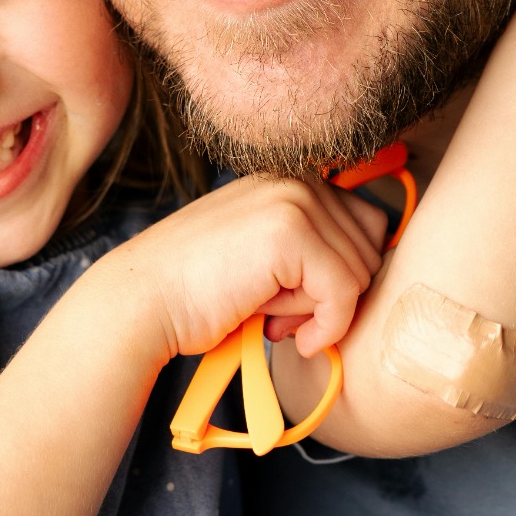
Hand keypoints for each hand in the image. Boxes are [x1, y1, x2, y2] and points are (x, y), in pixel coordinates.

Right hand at [102, 176, 383, 364]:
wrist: (143, 301)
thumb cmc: (200, 291)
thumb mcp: (265, 258)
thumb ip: (314, 250)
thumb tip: (372, 273)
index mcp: (292, 179)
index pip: (366, 223)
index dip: (341, 274)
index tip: (300, 302)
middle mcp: (297, 178)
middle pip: (372, 247)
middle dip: (336, 293)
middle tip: (283, 313)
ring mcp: (295, 199)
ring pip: (362, 272)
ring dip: (324, 311)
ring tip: (274, 316)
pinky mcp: (291, 232)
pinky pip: (346, 292)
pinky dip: (327, 327)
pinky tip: (290, 337)